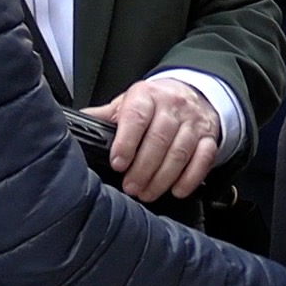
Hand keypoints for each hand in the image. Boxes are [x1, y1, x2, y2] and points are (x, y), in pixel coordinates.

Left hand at [80, 78, 219, 201]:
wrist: (189, 93)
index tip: (118, 163)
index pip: (137, 117)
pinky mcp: (209, 137)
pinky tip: (176, 190)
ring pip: (180, 152)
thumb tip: (75, 127)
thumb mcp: (127, 104)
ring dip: (162, 178)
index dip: (126, 142)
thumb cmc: (153, 104)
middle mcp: (172, 105)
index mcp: (147, 95)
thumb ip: (104, 117)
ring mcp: (193, 121)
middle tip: (131, 187)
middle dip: (143, 168)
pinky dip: (190, 178)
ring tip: (147, 192)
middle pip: (159, 139)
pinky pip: (203, 159)